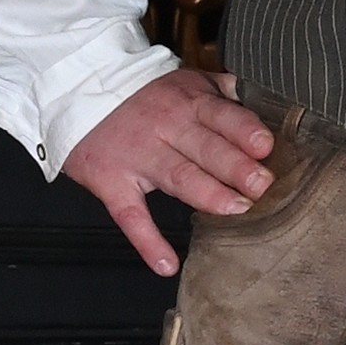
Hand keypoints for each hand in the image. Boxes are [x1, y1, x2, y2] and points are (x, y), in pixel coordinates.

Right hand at [62, 67, 275, 280]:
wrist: (78, 93)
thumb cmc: (144, 94)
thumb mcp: (185, 80)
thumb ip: (223, 92)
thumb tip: (259, 99)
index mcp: (189, 103)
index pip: (222, 117)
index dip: (245, 131)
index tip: (266, 147)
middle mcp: (166, 128)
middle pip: (206, 149)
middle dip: (236, 167)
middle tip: (261, 185)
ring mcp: (139, 156)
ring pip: (178, 177)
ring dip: (208, 195)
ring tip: (236, 209)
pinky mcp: (113, 182)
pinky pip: (131, 216)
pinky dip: (147, 242)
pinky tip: (167, 264)